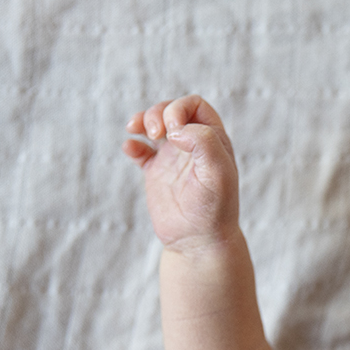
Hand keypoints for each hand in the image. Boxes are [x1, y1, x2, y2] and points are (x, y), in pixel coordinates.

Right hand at [123, 95, 239, 247]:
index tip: (173, 131)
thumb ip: (205, 144)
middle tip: (156, 133)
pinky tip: (130, 149)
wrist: (199, 242)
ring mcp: (174, 158)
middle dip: (157, 112)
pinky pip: (141, 151)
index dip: (179, 108)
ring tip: (133, 128)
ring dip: (142, 119)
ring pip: (155, 125)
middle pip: (171, 110)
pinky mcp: (157, 173)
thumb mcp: (218, 174)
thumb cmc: (215, 209)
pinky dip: (132, 145)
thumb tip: (177, 129)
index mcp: (213, 141)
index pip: (194, 106)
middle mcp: (194, 145)